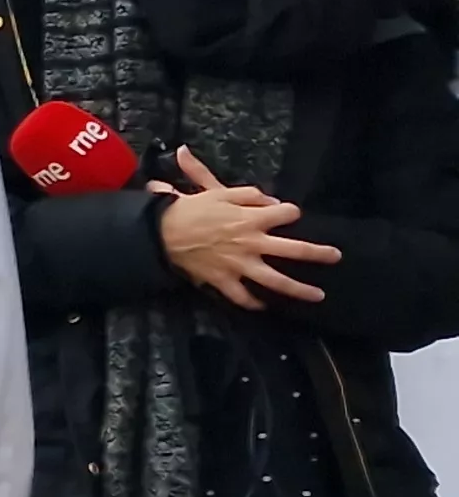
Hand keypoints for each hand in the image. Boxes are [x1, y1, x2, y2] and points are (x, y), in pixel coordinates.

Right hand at [152, 146, 338, 309]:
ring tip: (318, 295)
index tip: (288, 213)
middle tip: (336, 257)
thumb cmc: (187, 209)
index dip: (289, 212)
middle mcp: (252, 244)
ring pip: (276, 281)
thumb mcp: (216, 191)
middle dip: (317, 254)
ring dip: (299, 289)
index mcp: (251, 219)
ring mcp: (240, 266)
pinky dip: (253, 303)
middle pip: (294, 250)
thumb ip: (246, 194)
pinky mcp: (225, 281)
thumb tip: (268, 198)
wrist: (161, 233)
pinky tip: (263, 305)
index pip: (285, 213)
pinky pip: (242, 296)